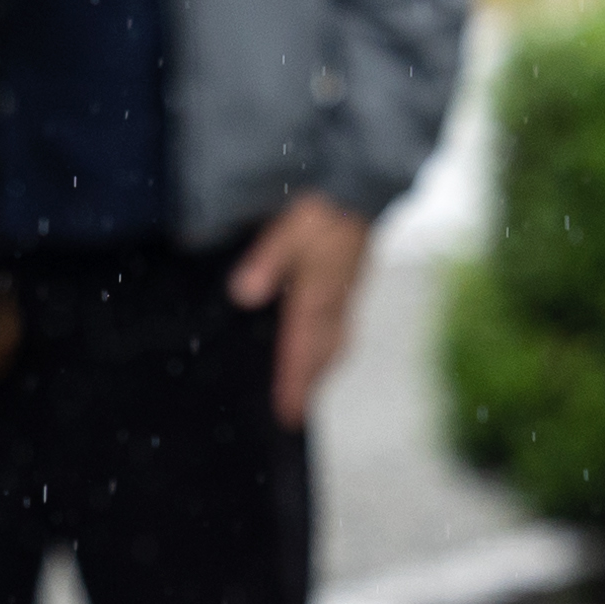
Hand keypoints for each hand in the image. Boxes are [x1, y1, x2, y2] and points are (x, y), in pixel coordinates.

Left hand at [224, 191, 376, 428]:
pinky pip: (343, 326)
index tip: (287, 414)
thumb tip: (242, 295)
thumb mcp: (288, 231)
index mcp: (318, 294)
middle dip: (309, 384)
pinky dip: (333, 346)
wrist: (362, 189)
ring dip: (323, 368)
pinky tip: (327, 346)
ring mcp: (347, 294)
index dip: (293, 382)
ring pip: (336, 342)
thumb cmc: (324, 211)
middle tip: (295, 412)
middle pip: (323, 354)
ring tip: (309, 390)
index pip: (302, 349)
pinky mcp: (353, 284)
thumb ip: (266, 262)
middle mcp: (335, 301)